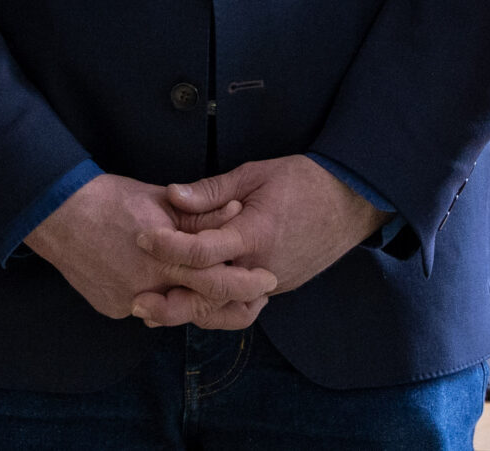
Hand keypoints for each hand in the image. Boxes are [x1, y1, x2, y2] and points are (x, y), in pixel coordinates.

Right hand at [22, 173, 276, 327]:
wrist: (57, 214)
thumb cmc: (110, 198)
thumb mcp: (162, 200)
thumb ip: (200, 214)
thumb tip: (237, 212)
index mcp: (164, 258)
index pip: (216, 281)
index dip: (245, 283)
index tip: (267, 281)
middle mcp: (147, 288)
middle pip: (200, 306)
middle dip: (232, 304)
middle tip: (256, 299)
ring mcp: (126, 302)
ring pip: (173, 312)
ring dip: (198, 305)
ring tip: (220, 295)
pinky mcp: (111, 308)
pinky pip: (146, 309)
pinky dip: (163, 299)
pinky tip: (171, 286)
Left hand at [130, 156, 384, 325]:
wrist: (351, 201)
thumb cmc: (302, 180)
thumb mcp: (254, 173)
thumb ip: (212, 190)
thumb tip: (172, 195)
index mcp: (256, 233)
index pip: (204, 250)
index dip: (168, 246)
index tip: (141, 237)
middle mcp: (265, 266)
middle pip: (212, 296)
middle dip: (172, 301)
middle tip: (138, 300)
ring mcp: (275, 282)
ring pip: (228, 312)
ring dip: (192, 314)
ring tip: (158, 312)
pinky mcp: (280, 288)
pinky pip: (243, 307)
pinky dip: (217, 310)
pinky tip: (193, 304)